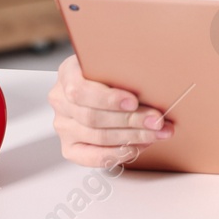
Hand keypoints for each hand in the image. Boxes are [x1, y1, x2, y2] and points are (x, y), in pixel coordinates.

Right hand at [47, 53, 172, 167]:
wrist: (105, 84)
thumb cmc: (112, 71)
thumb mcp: (114, 60)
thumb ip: (123, 68)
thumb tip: (150, 80)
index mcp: (67, 74)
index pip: (80, 91)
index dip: (108, 99)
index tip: (133, 101)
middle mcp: (61, 101)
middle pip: (93, 118)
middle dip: (130, 120)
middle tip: (157, 121)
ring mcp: (64, 126)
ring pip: (97, 137)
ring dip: (132, 137)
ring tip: (156, 133)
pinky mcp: (70, 147)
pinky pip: (92, 157)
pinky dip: (118, 154)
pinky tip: (138, 147)